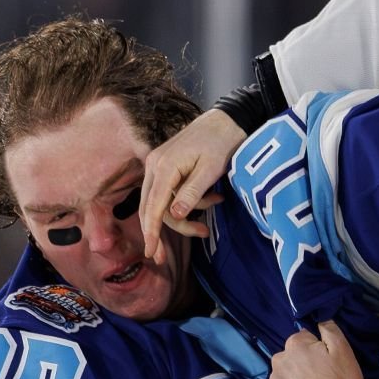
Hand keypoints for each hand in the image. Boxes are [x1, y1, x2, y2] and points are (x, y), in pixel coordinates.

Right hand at [142, 108, 246, 262]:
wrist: (227, 119)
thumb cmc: (222, 142)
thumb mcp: (211, 170)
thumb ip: (192, 192)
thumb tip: (175, 214)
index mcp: (164, 167)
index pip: (152, 206)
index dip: (151, 232)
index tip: (151, 252)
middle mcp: (155, 166)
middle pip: (151, 207)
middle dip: (160, 232)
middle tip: (163, 258)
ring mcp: (159, 166)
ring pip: (162, 203)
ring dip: (185, 215)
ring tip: (209, 219)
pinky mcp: (168, 167)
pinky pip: (171, 193)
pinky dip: (190, 202)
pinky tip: (214, 198)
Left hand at [269, 321, 364, 378]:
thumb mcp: (343, 350)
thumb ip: (329, 329)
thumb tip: (320, 318)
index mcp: (294, 344)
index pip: (305, 337)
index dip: (318, 348)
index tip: (328, 361)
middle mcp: (278, 359)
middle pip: (293, 354)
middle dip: (304, 360)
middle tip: (322, 376)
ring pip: (287, 371)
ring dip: (296, 375)